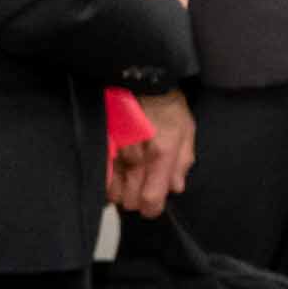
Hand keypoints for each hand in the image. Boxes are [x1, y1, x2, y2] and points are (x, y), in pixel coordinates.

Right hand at [112, 86, 197, 216]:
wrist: (140, 80)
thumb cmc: (167, 104)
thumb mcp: (186, 129)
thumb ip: (183, 161)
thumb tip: (176, 187)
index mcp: (162, 153)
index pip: (151, 199)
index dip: (152, 208)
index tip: (152, 206)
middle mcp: (137, 157)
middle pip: (130, 200)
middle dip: (137, 199)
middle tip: (141, 190)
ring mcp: (116, 153)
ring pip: (113, 192)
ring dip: (121, 191)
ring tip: (128, 182)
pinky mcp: (102, 148)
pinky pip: (101, 177)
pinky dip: (107, 182)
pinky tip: (115, 176)